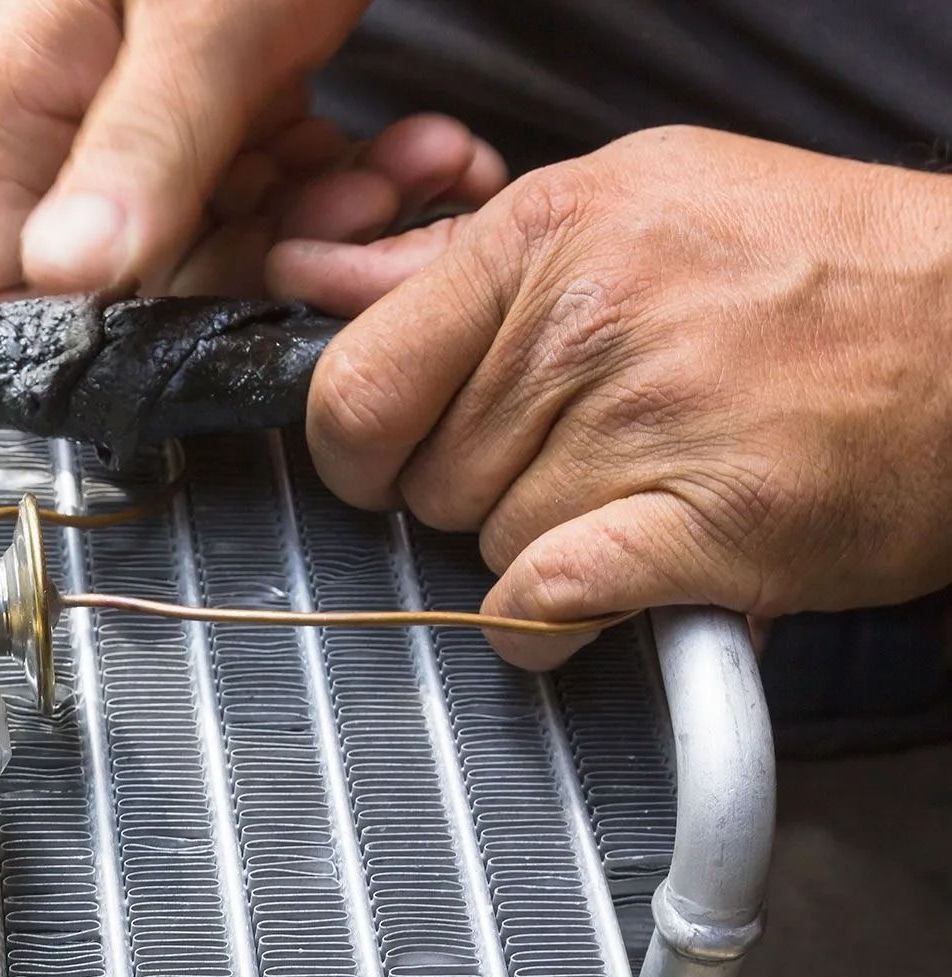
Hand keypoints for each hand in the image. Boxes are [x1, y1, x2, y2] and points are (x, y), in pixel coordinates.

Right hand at [0, 0, 504, 305]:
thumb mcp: (201, 13)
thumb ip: (141, 142)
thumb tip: (70, 276)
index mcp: (34, 89)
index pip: (8, 273)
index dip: (90, 330)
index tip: (190, 340)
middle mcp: (91, 115)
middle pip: (141, 270)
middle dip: (253, 264)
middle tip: (347, 222)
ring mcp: (170, 112)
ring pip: (231, 236)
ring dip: (327, 223)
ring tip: (405, 177)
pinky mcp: (245, 99)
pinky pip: (287, 186)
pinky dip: (355, 184)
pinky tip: (416, 156)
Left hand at [293, 126, 951, 667]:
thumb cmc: (810, 264)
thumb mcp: (630, 202)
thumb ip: (458, 259)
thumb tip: (317, 280)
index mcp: (550, 234)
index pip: (357, 381)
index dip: (356, 443)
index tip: (382, 459)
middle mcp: (588, 321)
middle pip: (426, 476)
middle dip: (472, 487)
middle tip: (561, 459)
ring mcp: (647, 423)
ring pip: (488, 542)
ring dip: (533, 544)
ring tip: (626, 493)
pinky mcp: (705, 527)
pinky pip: (544, 604)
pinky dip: (544, 623)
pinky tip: (580, 597)